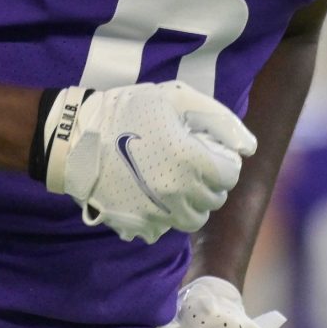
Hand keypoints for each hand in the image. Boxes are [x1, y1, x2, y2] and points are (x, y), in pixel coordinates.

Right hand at [41, 82, 255, 243]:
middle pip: (214, 200)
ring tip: (176, 181)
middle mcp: (178, 192)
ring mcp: (158, 212)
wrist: (77, 138)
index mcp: (191, 161)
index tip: (208, 151)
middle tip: (193, 164)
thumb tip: (249, 147)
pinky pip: (166, 228)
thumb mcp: (177, 99)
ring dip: (192, 202)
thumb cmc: (129, 112)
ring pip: (193, 219)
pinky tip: (155, 194)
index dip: (223, 161)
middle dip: (210, 182)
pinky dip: (167, 215)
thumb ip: (219, 120)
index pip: (229, 175)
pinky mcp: (138, 224)